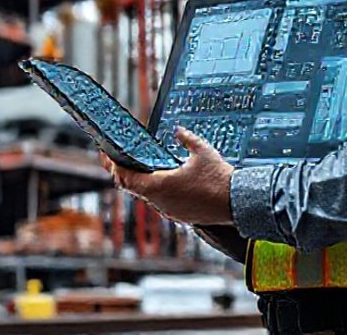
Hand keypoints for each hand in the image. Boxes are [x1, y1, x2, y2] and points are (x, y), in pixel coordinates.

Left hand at [102, 128, 234, 225]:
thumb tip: (178, 130)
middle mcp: (160, 201)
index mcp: (160, 185)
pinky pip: (159, 202)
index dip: (114, 167)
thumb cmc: (220, 178)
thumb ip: (187, 139)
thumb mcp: (202, 151)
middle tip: (114, 160)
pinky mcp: (179, 215)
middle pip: (132, 188)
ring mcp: (169, 210)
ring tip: (133, 169)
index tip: (107, 156)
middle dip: (122, 173)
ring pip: (145, 196)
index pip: (127, 178)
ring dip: (138, 183)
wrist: (238, 203)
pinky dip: (153, 191)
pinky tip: (158, 182)